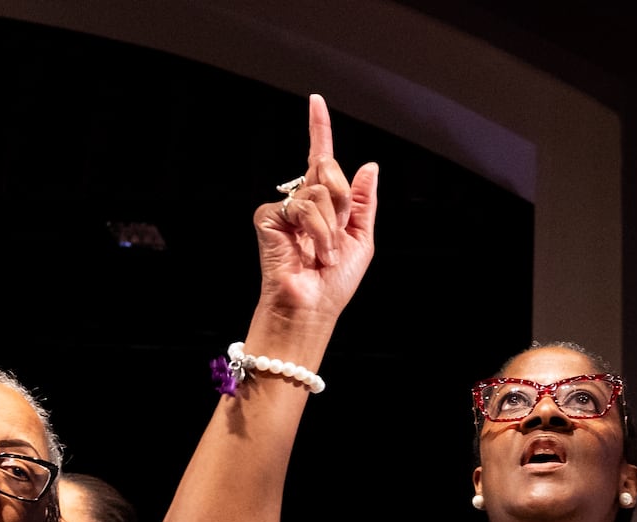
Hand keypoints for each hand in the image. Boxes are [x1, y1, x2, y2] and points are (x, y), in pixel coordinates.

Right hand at [254, 94, 378, 329]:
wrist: (313, 307)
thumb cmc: (335, 282)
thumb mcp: (362, 239)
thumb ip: (364, 202)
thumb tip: (369, 164)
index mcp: (325, 204)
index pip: (321, 159)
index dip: (319, 129)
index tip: (316, 100)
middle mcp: (302, 200)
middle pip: (328, 168)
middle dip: (343, 200)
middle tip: (341, 233)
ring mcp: (283, 207)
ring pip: (318, 190)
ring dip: (332, 225)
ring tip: (325, 253)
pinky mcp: (267, 216)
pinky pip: (302, 206)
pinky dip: (317, 231)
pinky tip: (311, 252)